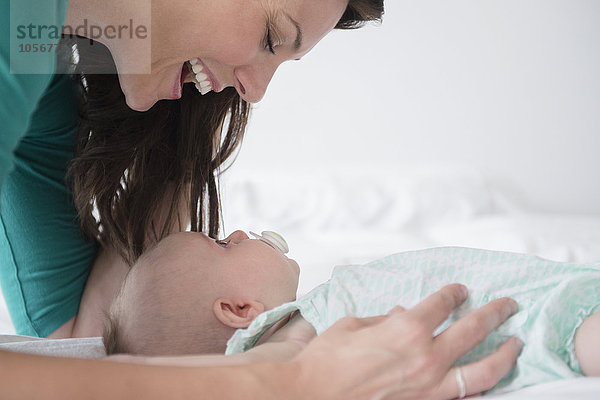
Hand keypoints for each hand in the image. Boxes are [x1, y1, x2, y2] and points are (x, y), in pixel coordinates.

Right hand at [292, 284, 521, 399]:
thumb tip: (403, 314)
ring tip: (516, 344)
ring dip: (505, 355)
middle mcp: (425, 356)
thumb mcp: (353, 326)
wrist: (310, 395)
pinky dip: (480, 386)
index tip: (460, 290)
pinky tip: (487, 379)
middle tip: (507, 305)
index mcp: (406, 329)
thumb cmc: (326, 360)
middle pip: (473, 329)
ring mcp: (430, 386)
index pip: (442, 304)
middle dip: (494, 313)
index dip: (454, 294)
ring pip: (483, 370)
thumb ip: (385, 319)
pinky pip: (464, 395)